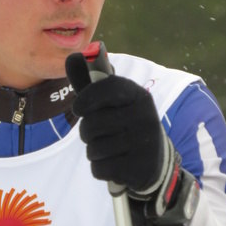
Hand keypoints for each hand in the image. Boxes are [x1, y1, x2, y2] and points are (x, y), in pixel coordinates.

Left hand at [66, 54, 196, 222]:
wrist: (153, 161)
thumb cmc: (123, 124)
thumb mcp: (111, 101)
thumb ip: (88, 81)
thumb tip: (72, 56)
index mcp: (137, 96)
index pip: (105, 89)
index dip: (84, 100)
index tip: (78, 109)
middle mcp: (144, 117)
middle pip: (91, 125)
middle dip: (87, 132)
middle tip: (99, 133)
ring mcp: (144, 144)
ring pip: (94, 149)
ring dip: (94, 151)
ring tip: (109, 148)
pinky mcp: (140, 168)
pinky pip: (100, 168)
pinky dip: (101, 168)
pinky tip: (114, 164)